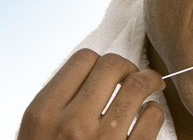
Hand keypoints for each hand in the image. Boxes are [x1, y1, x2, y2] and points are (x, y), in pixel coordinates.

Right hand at [18, 49, 165, 139]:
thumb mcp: (38, 133)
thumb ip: (60, 103)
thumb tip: (95, 70)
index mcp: (43, 113)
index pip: (82, 60)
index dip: (98, 62)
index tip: (106, 73)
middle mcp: (72, 124)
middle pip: (113, 66)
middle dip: (127, 67)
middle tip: (132, 76)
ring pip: (139, 85)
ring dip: (150, 81)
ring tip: (151, 86)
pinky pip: (153, 116)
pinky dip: (155, 111)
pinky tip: (148, 116)